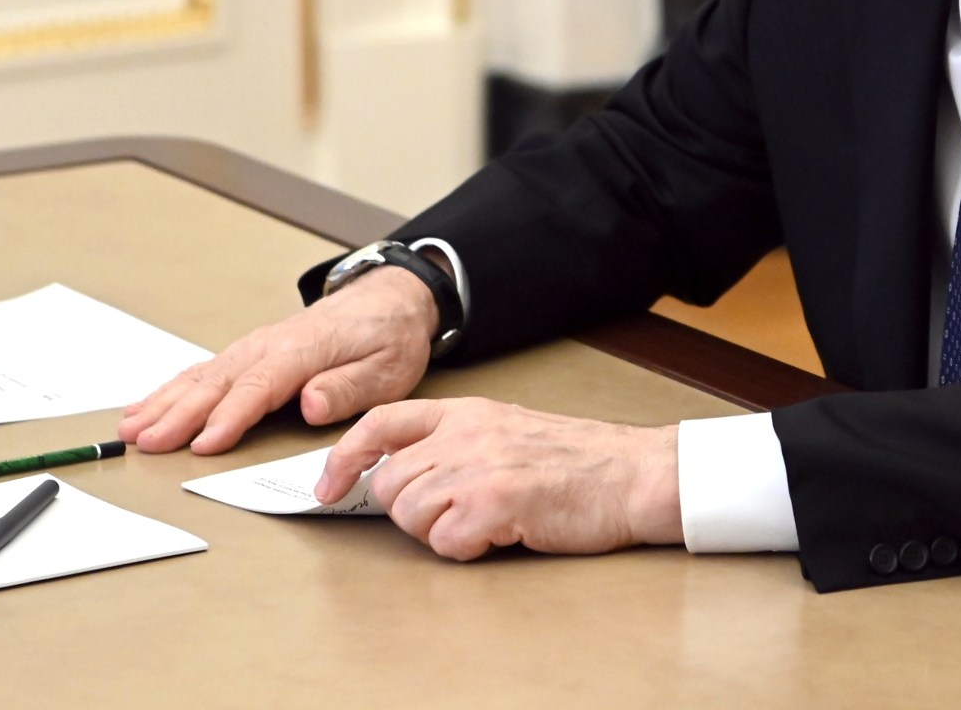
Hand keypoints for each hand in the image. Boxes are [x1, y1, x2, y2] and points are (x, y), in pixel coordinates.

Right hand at [119, 268, 437, 453]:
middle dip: (178, 414)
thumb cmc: (388, 336)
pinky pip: (204, 370)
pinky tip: (146, 406)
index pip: (259, 387)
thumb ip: (347, 388)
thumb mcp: (387, 368)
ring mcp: (255, 347)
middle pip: (218, 383)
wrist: (390, 299)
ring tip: (131, 428)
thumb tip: (311, 405)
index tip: (202, 445)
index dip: (229, 417)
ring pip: (202, 376)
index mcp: (304, 350)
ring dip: (164, 402)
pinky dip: (172, 388)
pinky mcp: (250, 353)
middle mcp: (270, 345)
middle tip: (146, 443)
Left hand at [312, 398, 680, 559]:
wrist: (633, 474)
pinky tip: (499, 535)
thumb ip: (457, 443)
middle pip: (389, 484)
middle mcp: (466, 434)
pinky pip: (445, 542)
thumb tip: (402, 475)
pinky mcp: (495, 502)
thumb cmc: (580, 461)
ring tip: (481, 525)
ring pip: (409, 515)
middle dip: (410, 512)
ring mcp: (479, 467)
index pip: (381, 423)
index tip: (327, 485)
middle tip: (453, 516)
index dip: (344, 456)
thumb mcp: (508, 431)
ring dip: (439, 532)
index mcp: (467, 412)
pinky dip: (466, 549)